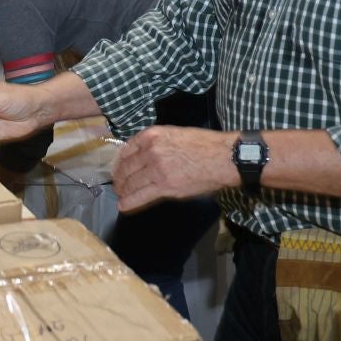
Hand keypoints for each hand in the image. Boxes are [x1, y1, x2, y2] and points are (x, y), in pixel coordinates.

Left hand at [111, 126, 237, 211]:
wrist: (223, 157)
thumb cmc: (204, 144)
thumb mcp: (175, 134)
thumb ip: (156, 143)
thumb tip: (143, 154)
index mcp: (151, 136)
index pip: (126, 150)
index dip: (119, 162)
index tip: (118, 168)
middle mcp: (150, 151)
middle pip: (125, 167)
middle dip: (119, 178)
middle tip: (118, 185)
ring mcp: (156, 169)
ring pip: (131, 182)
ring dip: (123, 190)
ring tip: (121, 195)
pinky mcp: (165, 186)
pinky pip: (140, 195)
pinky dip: (129, 202)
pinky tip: (123, 205)